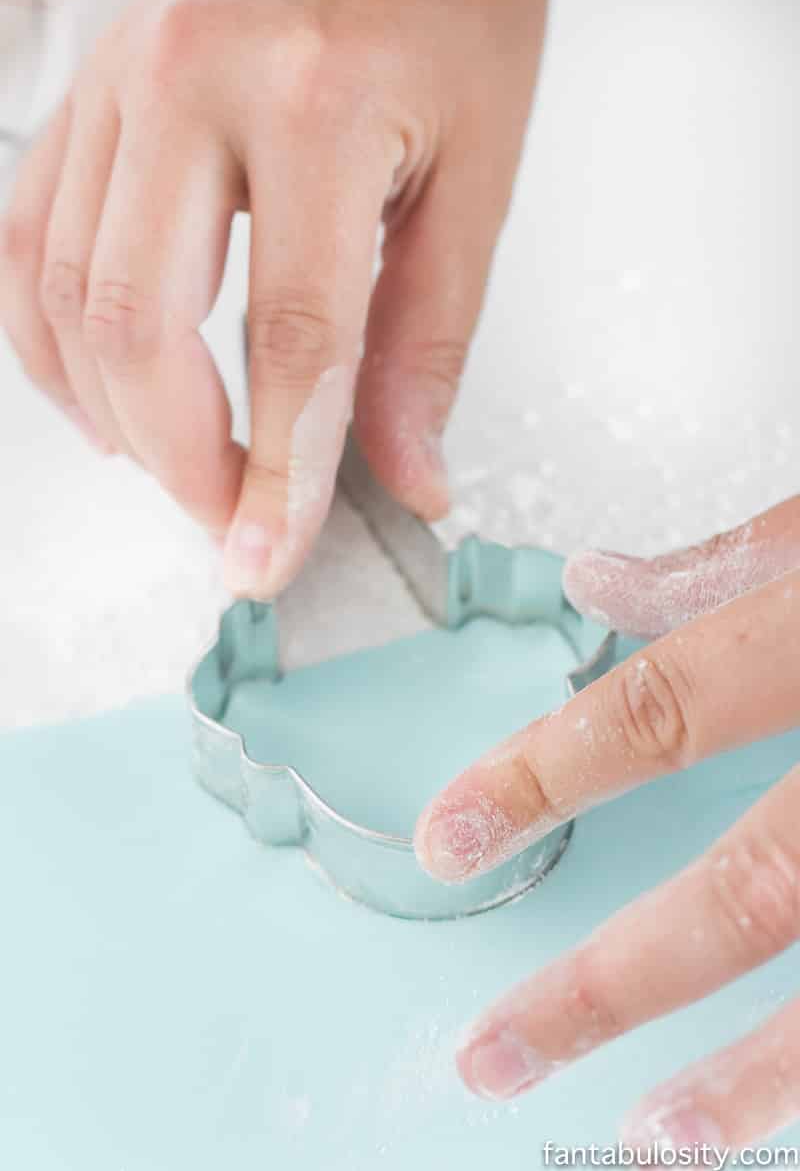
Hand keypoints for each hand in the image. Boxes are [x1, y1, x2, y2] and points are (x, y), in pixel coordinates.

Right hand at [0, 0, 546, 597]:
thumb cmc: (453, 13)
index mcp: (314, 97)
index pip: (290, 340)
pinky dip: (49, 342)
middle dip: (180, 459)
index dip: (278, 474)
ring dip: (114, 415)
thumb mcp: (475, 180)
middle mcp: (187, 75)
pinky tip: (105, 398)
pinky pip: (24, 237)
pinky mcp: (81, 87)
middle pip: (138, 325)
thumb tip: (407, 479)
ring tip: (181, 472)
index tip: (271, 557)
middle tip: (233, 522)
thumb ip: (427, 344)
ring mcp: (112, 75)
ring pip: (59, 291)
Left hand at [415, 497, 799, 1148]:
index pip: (662, 712)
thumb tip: (592, 581)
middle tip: (496, 1051)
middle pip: (751, 890)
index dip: (542, 777)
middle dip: (614, 983)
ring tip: (652, 1139)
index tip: (447, 836)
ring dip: (759, 1080)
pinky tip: (792, 1100)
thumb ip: (729, 563)